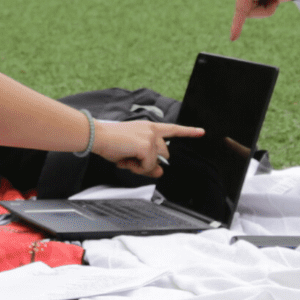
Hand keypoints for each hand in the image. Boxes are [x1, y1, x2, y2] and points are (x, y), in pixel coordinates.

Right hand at [91, 120, 206, 177]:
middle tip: (132, 163)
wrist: (98, 136)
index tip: (201, 132)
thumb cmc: (111, 142)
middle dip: (151, 164)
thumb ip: (148, 162)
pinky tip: (126, 160)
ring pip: (155, 163)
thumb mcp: (132, 154)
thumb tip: (160, 173)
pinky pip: (147, 166)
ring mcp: (151, 138)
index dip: (188, 131)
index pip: (173, 129)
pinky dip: (137, 168)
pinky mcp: (147, 146)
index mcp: (149, 127)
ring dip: (142, 167)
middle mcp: (152, 130)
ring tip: (126, 160)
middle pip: (164, 155)